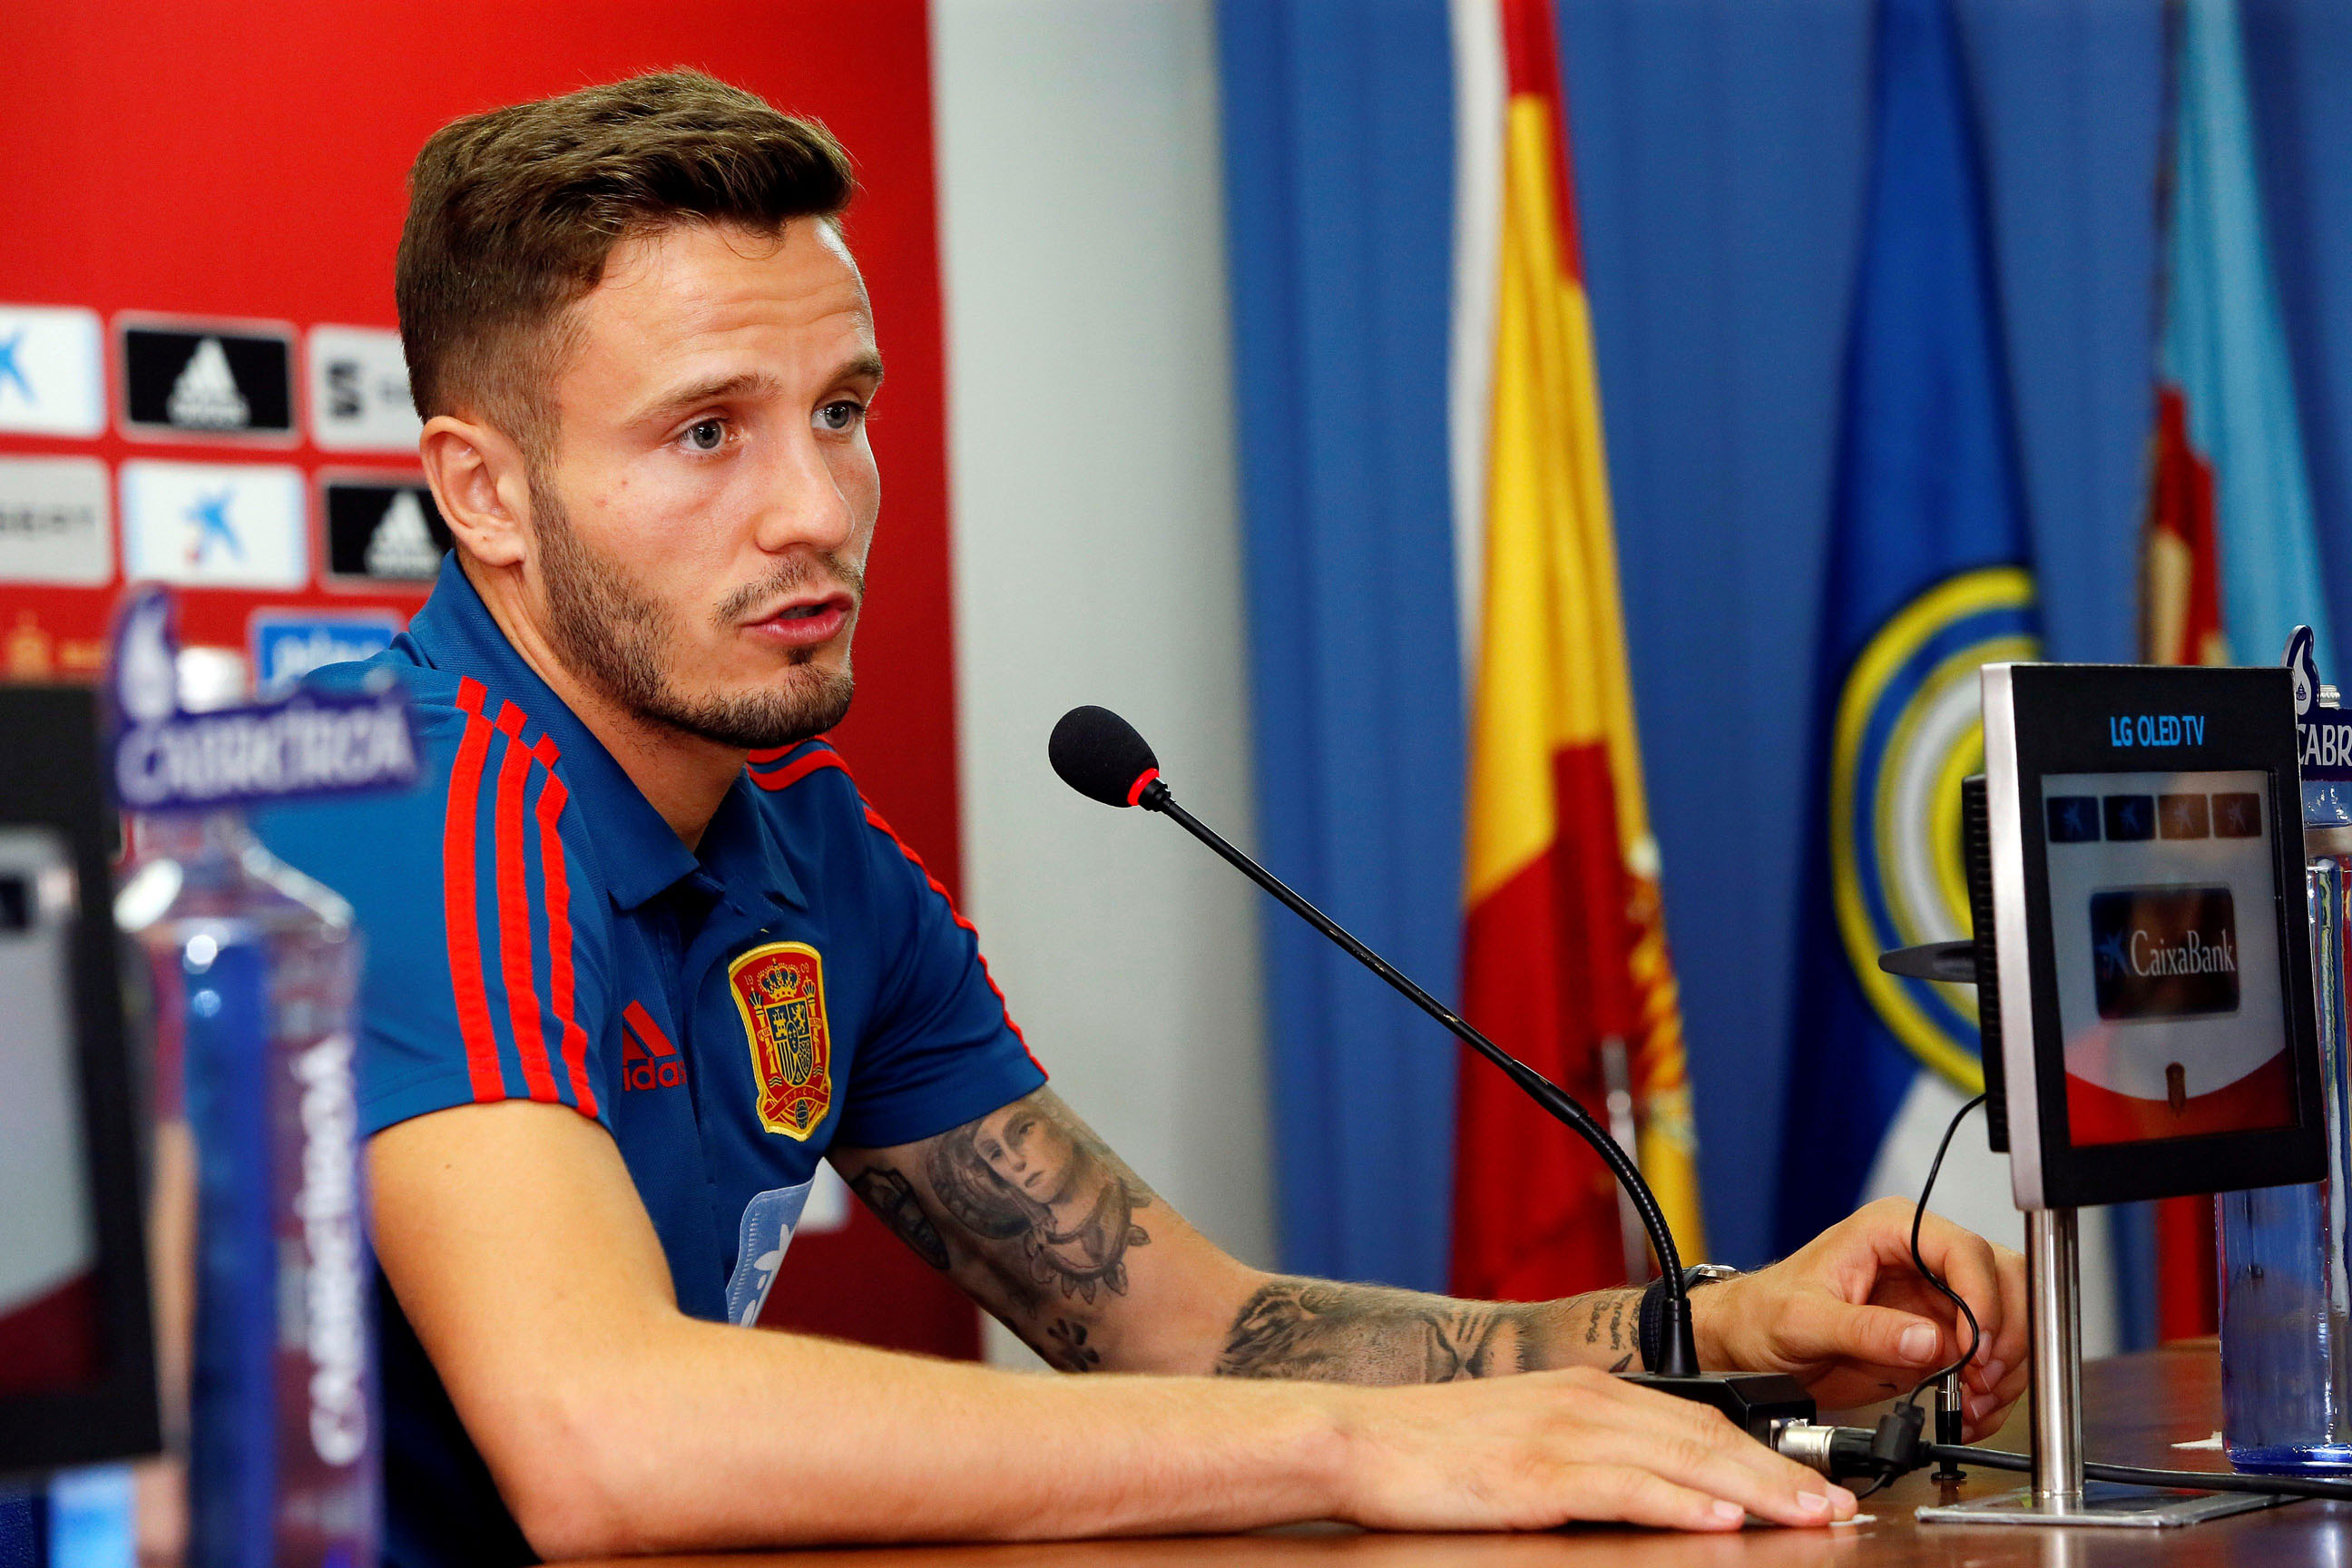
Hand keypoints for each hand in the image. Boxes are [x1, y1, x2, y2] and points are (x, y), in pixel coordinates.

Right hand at [1331, 1366, 1858, 1532]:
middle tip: (1839, 1508)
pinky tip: (1718, 1518)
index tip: (1815, 1487)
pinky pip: (1625, 1486)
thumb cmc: (1432, 1447)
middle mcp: (1586, 1402)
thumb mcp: (1524, 1436)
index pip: (1699, 1422)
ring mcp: (1563, 1435)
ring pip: (1683, 1459)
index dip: (1765, 1456)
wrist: (1356, 1437)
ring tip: (1808, 1517)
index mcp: (1586, 1392)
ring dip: (1754, 1491)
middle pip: (1707, 1437)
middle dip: (1781, 1476)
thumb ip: (1590, 1455)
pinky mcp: (1538, 1473)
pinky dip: (1680, 1501)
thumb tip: (1655, 1492)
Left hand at [1693, 1197, 2028, 1438]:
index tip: (1977, 1345)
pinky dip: (1989, 1391)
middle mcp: (1923, 1259)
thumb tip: (1927, 1341)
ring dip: (2003, 1370)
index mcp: (1893, 1232)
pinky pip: (1988, 1361)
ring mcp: (1937, 1300)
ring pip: (2007, 1324)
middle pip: (2003, 1283)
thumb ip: (1865, 1329)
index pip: (1965, 1250)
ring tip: (1972, 1404)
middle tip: (1981, 1380)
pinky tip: (1966, 1411)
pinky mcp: (1938, 1339)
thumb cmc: (1763, 1313)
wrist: (1750, 1345)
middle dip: (2004, 1338)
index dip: (1983, 1298)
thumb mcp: (1804, 1319)